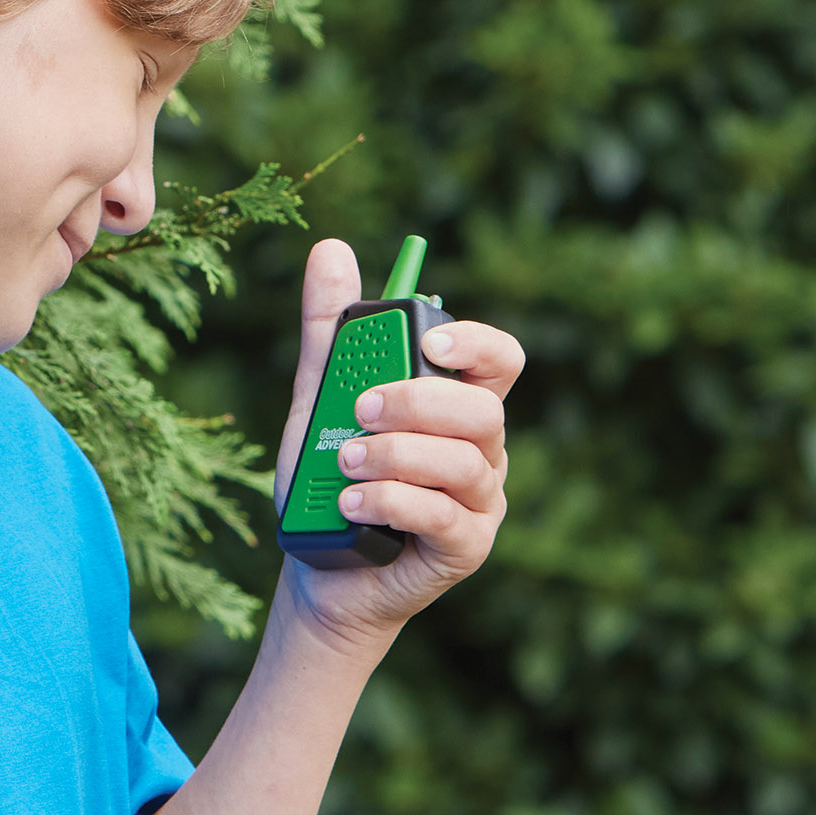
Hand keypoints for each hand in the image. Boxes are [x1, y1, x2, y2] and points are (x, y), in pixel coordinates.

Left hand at [273, 237, 523, 654]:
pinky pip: (445, 518)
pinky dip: (394, 502)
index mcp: (455, 405)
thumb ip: (331, 330)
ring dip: (398, 455)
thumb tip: (330, 248)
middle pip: (484, 409)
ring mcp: (479, 501)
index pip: (498, 360)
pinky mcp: (464, 548)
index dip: (476, 342)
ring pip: (464, 463)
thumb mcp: (322, 396)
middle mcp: (480, 449)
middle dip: (419, 402)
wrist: (317, 566)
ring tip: (345, 460)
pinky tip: (353, 501)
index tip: (429, 340)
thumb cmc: (331, 476)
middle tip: (360, 408)